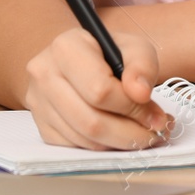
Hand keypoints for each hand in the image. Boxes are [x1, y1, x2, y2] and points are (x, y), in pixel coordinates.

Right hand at [22, 27, 173, 150]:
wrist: (78, 60)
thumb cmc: (109, 52)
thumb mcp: (134, 47)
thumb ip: (142, 65)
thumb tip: (141, 94)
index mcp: (66, 47)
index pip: (99, 89)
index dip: (132, 107)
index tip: (156, 114)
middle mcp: (44, 74)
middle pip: (90, 120)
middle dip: (130, 133)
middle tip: (155, 132)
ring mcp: (38, 103)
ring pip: (83, 138)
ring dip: (119, 143)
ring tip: (144, 135)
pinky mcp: (41, 125)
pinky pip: (75, 147)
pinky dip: (103, 146)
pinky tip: (121, 136)